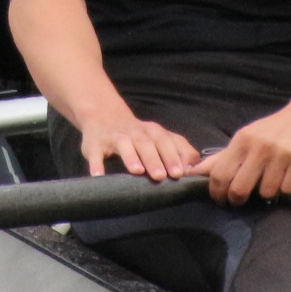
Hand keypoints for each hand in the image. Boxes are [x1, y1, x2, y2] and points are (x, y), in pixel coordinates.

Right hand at [74, 107, 203, 182]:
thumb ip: (178, 150)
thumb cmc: (138, 135)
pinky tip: (98, 176)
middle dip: (155, 158)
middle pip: (147, 143)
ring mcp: (114, 137)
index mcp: (153, 131)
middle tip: (162, 176)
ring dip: (131, 157)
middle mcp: (135, 132)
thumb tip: (195, 169)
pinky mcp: (95, 144)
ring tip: (137, 171)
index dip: (175, 155)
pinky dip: (96, 164)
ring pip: (124, 145)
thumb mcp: (158, 137)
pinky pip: (95, 154)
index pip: (167, 140)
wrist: (103, 115)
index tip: (182, 173)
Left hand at [196, 65, 290, 203]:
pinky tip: (289, 178)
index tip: (220, 200)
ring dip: (268, 193)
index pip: (219, 173)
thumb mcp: (247, 136)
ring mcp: (280, 153)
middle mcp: (259, 146)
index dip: (217, 192)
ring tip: (272, 183)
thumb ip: (224, 155)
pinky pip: (288, 189)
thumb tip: (195, 171)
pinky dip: (287, 189)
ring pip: (266, 192)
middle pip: (239, 188)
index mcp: (242, 140)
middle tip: (241, 201)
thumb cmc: (274, 129)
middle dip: (238, 200)